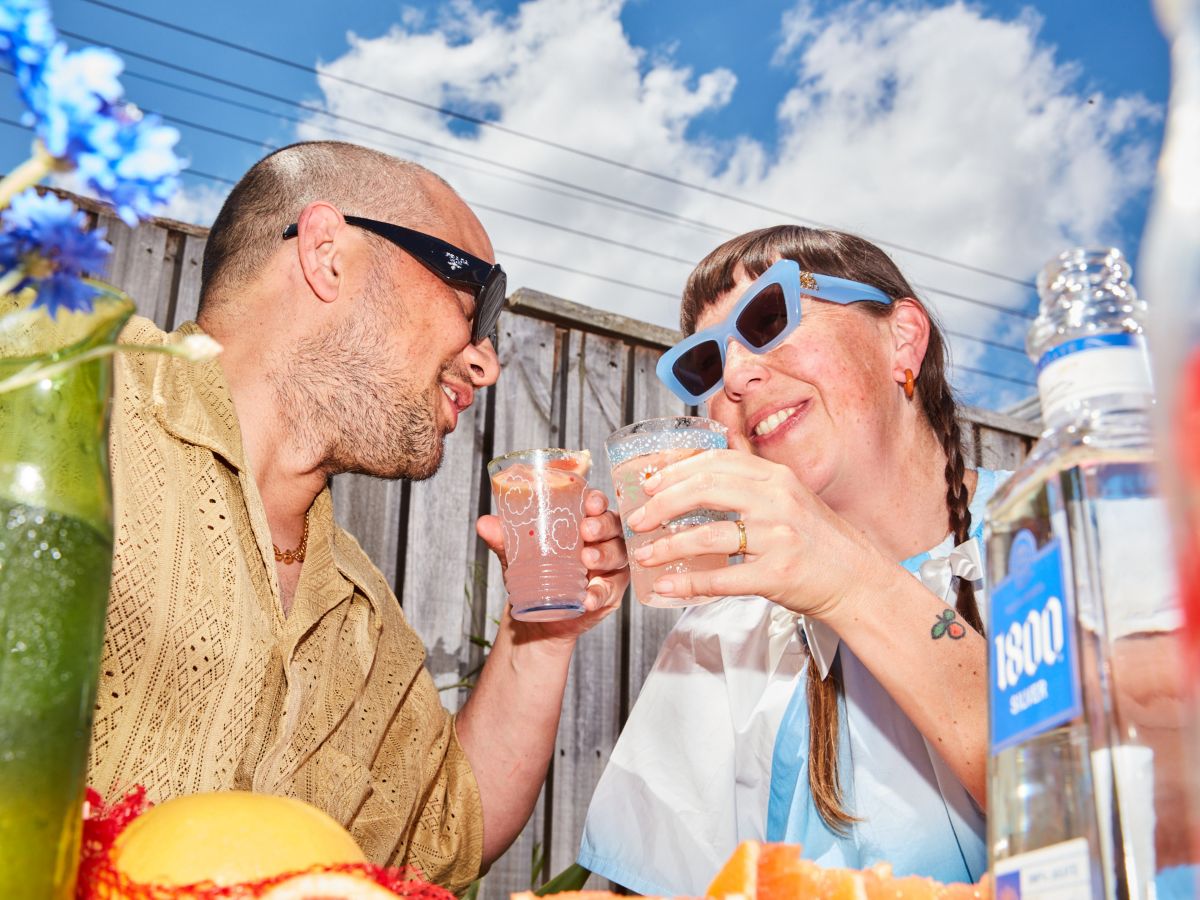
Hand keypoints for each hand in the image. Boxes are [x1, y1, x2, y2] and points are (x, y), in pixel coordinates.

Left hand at [476, 489, 628, 643]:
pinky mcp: (610, 592)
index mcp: (582, 521)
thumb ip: (503, 538)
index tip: (589, 503)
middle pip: (613, 525)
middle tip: (586, 532)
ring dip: (604, 556)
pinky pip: (610, 590)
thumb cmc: (533, 575)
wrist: (537, 616)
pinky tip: (588, 598)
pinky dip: (599, 593)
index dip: (597, 500)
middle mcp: (601, 540)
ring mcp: (609, 566)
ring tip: (587, 560)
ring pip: (617, 554)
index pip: (596, 504)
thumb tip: (484, 524)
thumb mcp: (517, 554)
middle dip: (602, 526)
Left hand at [625, 449, 885, 622]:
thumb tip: (711, 455)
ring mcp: (779, 538)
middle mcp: (777, 502)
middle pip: (706, 489)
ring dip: (668, 545)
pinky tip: (667, 584)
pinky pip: (723, 578)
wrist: (859, 581)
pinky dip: (689, 581)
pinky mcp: (778, 575)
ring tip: (644, 554)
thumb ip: (752, 478)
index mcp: (776, 478)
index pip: (716, 462)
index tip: (649, 485)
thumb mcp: (790, 496)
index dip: (676, 471)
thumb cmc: (820, 542)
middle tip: (637, 519)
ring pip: (709, 534)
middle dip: (662, 504)